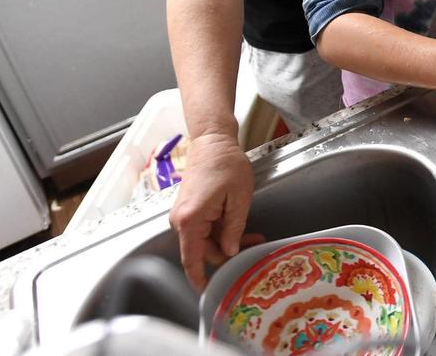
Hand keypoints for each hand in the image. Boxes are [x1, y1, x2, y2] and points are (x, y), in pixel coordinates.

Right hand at [168, 132, 258, 290]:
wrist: (212, 142)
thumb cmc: (225, 163)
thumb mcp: (238, 198)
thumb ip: (234, 228)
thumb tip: (230, 251)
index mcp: (190, 220)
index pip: (192, 259)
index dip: (199, 279)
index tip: (208, 293)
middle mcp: (181, 220)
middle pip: (203, 251)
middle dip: (228, 253)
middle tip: (254, 246)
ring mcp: (184, 215)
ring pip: (206, 240)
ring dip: (227, 241)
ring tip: (252, 236)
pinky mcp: (189, 210)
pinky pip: (204, 229)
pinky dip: (221, 231)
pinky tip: (239, 227)